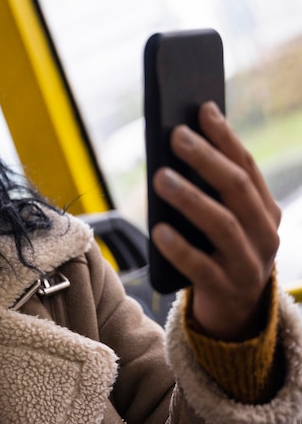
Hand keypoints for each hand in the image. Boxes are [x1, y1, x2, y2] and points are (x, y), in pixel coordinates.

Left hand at [151, 101, 280, 340]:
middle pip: (236, 189)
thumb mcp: (223, 223)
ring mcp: (249, 263)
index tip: (203, 110)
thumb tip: (179, 149)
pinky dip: (179, 247)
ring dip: (190, 197)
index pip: (246, 167)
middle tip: (176, 135)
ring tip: (160, 177)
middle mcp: (265, 234)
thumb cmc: (220, 256)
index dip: (225, 137)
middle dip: (206, 158)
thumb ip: (211, 194)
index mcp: (265, 211)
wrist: (235, 314)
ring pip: (222, 224)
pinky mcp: (226, 289)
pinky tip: (158, 230)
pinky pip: (201, 266)